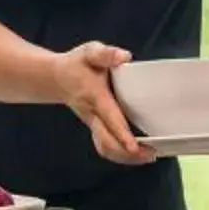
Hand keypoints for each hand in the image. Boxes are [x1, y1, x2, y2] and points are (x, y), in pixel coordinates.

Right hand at [51, 43, 151, 164]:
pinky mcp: (95, 128)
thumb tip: (124, 57)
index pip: (110, 118)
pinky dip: (120, 154)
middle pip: (107, 142)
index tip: (134, 147)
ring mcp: (92, 124)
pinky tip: (137, 154)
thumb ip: (106, 54)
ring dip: (125, 157)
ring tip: (148, 157)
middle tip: (151, 155)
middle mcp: (92, 115)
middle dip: (128, 153)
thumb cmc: (77, 64)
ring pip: (105, 148)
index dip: (122, 134)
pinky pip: (105, 146)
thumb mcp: (90, 52)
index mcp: (94, 96)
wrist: (57, 78)